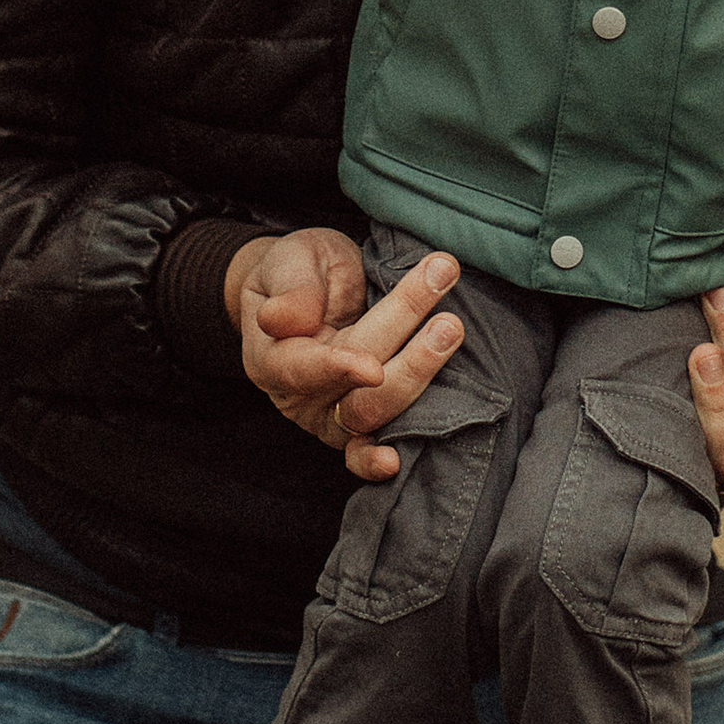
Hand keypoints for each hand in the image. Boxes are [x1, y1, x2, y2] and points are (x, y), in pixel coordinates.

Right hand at [228, 228, 465, 483]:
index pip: (304, 368)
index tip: (373, 367)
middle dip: (407, 360)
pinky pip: (367, 449)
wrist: (308, 289)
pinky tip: (395, 462)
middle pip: (356, 393)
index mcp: (272, 357)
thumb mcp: (291, 261)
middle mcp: (299, 398)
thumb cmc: (300, 272)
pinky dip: (376, 461)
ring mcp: (329, 418)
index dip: (337, 370)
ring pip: (375, 415)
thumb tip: (280, 320)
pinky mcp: (356, 426)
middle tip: (448, 322)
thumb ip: (292, 289)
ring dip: (419, 379)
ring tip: (451, 333)